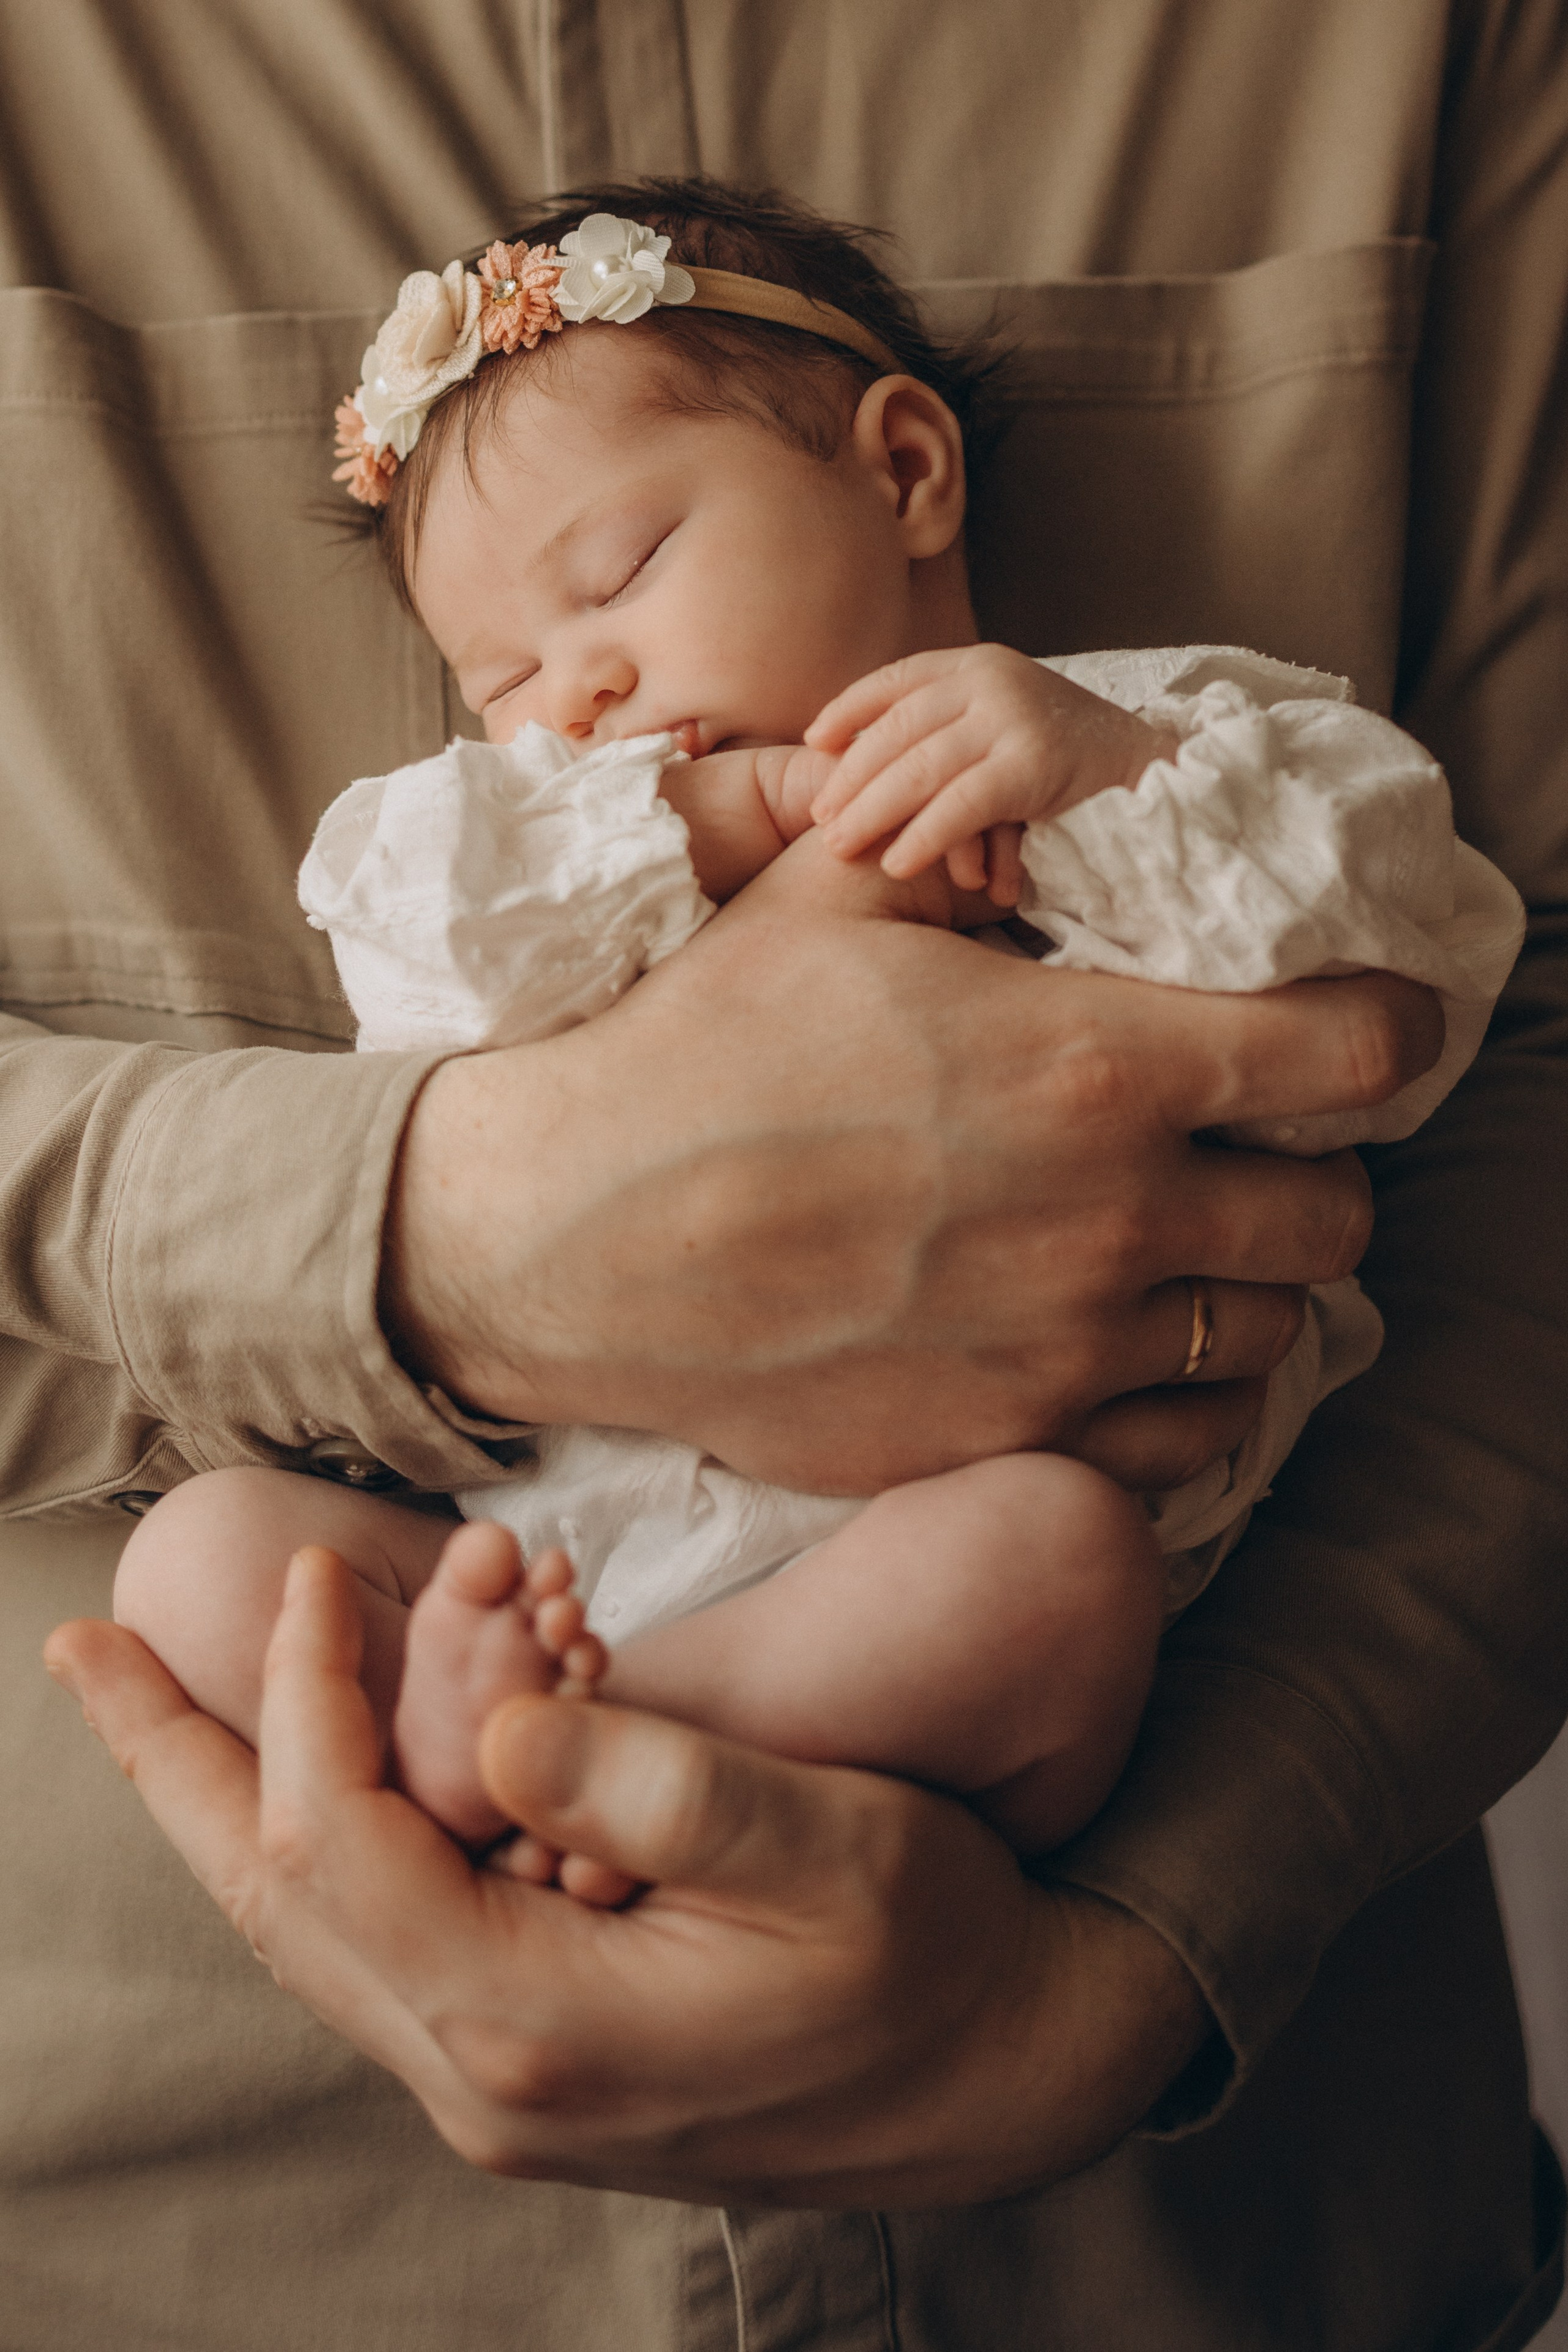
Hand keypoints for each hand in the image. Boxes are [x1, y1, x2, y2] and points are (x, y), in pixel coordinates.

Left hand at [44, 1549, 1210, 2203]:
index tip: (323, 1570)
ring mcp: (493, 2079)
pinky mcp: (523, 2056)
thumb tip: (497, 1725)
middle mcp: (483, 2073)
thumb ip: (659, 1786)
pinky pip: (373, 1938)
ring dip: (226, 1802)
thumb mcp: (826, 1849)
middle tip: (80, 1649)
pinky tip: (305, 1777)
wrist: (990, 2075)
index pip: (345, 1843)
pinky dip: (315, 1840)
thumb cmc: (928, 1946)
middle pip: (272, 1902)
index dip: (310, 1696)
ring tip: (148, 1703)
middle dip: (173, 1762)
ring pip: (308, 1928)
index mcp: (541, 2021)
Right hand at [381, 830, 1442, 1494]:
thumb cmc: (687, 1056)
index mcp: (1095, 1064)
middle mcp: (1113, 1220)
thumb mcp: (823, 905)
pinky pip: (1183, 1446)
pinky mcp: (1005, 1443)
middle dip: (1313, 1171)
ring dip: (1246, 1287)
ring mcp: (1067, 1352)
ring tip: (1177, 1253)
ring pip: (1269, 1337)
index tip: (1353, 1023)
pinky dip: (1182, 1399)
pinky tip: (1121, 1350)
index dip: (1383, 1024)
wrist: (561, 1237)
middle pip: (1337, 1216)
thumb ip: (960, 855)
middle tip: (1245, 1149)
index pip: (1354, 1048)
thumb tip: (1020, 822)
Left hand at [805, 645, 1177, 901]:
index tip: (814, 741)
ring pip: (918, 767)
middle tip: (821, 821)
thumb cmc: (1074, 767)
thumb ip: (952, 728)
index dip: (851, 709)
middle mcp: (991, 679)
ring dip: (873, 813)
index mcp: (980, 664)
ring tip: (840, 849)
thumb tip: (869, 756)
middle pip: (898, 729)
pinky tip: (898, 864)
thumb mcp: (1005, 727)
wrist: (1157, 777)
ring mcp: (1013, 717)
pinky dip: (923, 837)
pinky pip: (959, 804)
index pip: (898, 680)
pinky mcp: (1033, 762)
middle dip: (852, 778)